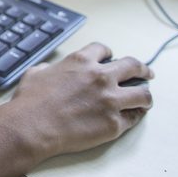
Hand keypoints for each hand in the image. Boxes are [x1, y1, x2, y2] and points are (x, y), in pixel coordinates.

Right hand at [0, 42, 153, 162]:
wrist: (31, 127)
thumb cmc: (29, 102)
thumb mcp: (35, 73)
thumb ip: (49, 68)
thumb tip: (50, 70)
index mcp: (81, 62)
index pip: (104, 50)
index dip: (109, 54)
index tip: (112, 59)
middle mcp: (100, 77)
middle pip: (133, 66)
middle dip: (143, 69)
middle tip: (147, 73)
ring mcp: (110, 101)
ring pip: (143, 94)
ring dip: (145, 95)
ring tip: (145, 99)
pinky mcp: (113, 124)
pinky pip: (133, 118)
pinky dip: (135, 116)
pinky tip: (134, 116)